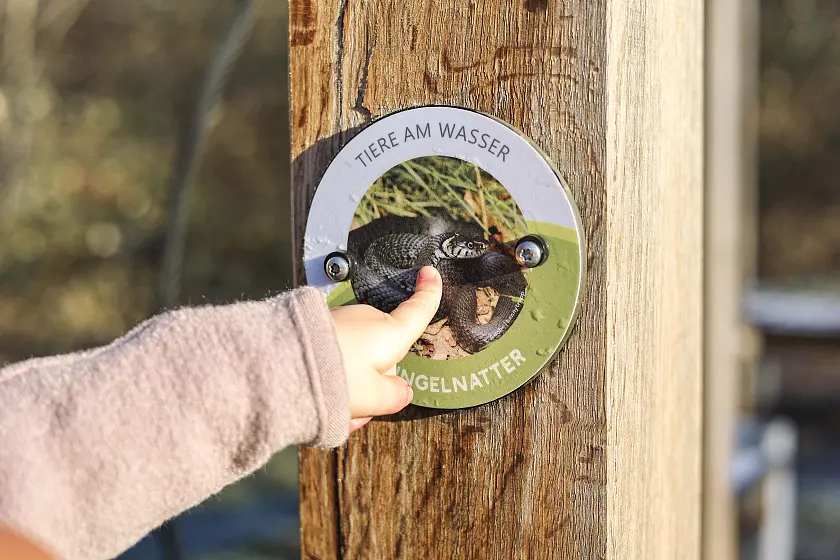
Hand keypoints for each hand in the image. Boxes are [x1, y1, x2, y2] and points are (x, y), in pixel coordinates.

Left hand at [330, 266, 441, 431]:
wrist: (280, 363)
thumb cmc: (334, 378)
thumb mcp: (374, 399)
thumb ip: (394, 395)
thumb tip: (402, 389)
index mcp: (390, 332)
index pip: (417, 309)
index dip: (429, 292)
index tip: (430, 272)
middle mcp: (367, 320)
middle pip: (384, 349)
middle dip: (377, 378)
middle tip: (362, 408)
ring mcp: (341, 320)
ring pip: (357, 356)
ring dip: (351, 382)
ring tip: (333, 409)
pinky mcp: (317, 326)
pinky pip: (334, 353)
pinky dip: (332, 374)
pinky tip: (316, 397)